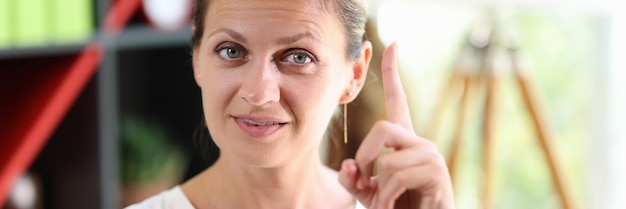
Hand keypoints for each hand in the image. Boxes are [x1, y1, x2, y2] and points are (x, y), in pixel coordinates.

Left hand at [339, 43, 455, 208]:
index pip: (397, 101)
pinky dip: (387, 196)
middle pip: (382, 128)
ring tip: (386, 202)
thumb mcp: (366, 192)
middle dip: (365, 157)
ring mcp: (430, 155)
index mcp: (403, 141)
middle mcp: (419, 142)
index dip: (392, 74)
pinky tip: (394, 205)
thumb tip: (350, 164)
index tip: (392, 45)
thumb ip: (353, 178)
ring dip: (378, 188)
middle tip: (365, 183)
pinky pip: (397, 176)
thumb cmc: (396, 207)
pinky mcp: (436, 172)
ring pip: (387, 160)